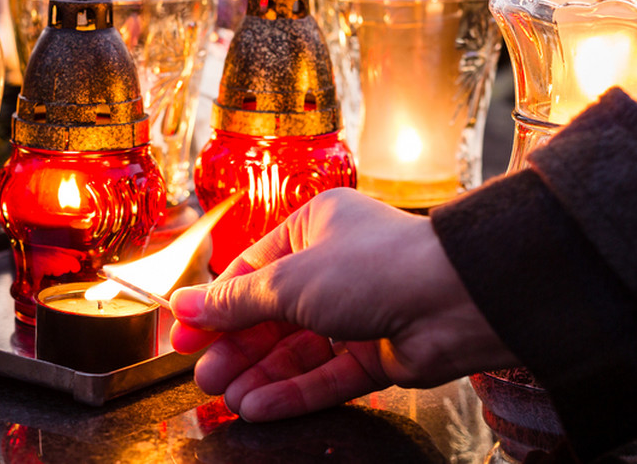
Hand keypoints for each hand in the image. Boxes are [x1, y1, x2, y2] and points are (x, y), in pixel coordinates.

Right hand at [169, 187, 515, 420]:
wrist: (455, 298)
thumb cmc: (375, 266)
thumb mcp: (290, 279)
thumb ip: (237, 301)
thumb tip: (185, 305)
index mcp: (315, 228)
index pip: (252, 270)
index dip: (215, 306)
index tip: (181, 336)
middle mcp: (335, 267)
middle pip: (272, 314)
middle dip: (236, 347)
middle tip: (203, 377)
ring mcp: (359, 312)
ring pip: (298, 349)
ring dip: (261, 374)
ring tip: (226, 398)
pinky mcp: (378, 353)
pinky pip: (327, 374)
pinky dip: (293, 391)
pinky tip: (259, 407)